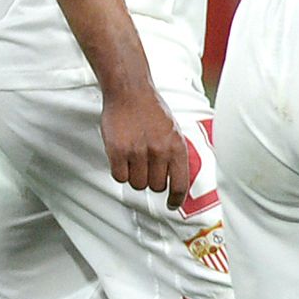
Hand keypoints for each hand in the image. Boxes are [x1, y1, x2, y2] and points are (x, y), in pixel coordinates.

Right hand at [100, 87, 188, 203]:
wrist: (130, 93)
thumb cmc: (152, 111)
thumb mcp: (174, 132)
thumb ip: (175, 155)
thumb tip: (177, 180)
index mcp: (177, 148)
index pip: (181, 184)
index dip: (177, 199)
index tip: (171, 205)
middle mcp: (159, 152)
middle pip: (156, 187)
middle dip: (151, 182)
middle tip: (145, 168)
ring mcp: (138, 152)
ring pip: (137, 184)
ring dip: (134, 177)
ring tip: (133, 160)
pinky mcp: (118, 151)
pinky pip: (119, 177)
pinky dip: (120, 172)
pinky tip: (121, 160)